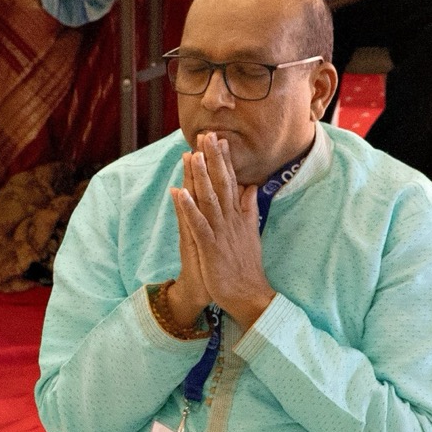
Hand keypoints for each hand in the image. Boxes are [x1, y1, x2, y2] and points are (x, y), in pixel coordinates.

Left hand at [171, 133, 274, 333]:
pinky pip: (197, 225)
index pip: (231, 182)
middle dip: (213, 159)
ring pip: (209, 200)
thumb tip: (251, 186)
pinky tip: (179, 193)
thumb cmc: (246, 266)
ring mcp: (221, 233)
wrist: (249, 295)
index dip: (225, 160)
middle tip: (207, 135)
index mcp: (238, 216)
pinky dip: (188, 209)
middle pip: (221, 184)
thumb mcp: (250, 232)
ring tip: (192, 155)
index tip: (220, 139)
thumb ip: (249, 208)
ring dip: (201, 177)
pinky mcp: (210, 248)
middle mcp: (231, 220)